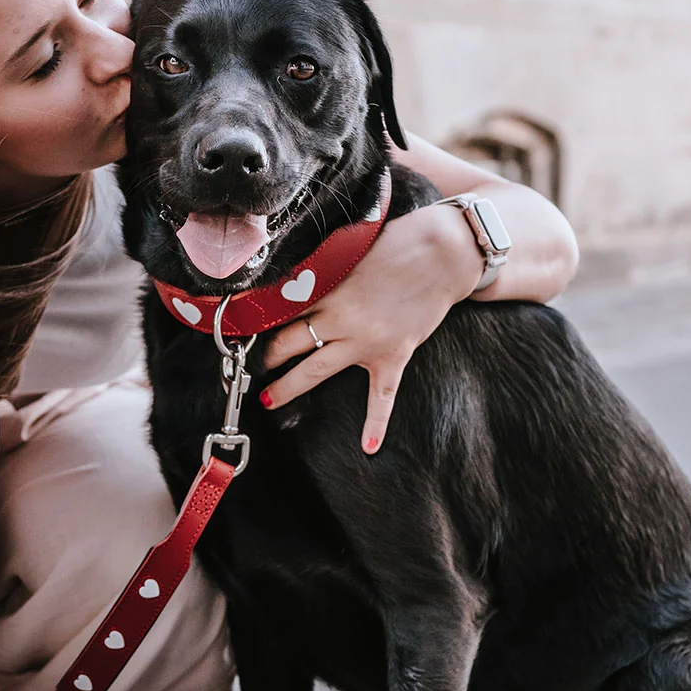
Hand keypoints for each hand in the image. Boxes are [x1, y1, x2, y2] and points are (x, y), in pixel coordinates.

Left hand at [258, 202, 481, 451]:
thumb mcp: (351, 249)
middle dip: (268, 357)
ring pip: (317, 371)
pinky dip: (377, 422)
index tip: (245, 327)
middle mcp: (342, 320)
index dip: (262, 320)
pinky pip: (383, 397)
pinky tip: (368, 446)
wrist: (445, 254)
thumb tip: (294, 278)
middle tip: (251, 364)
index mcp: (328, 290)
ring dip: (289, 387)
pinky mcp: (394, 356)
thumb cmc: (400, 243)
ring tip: (269, 399)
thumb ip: (323, 268)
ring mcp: (368, 342)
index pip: (283, 310)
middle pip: (291, 344)